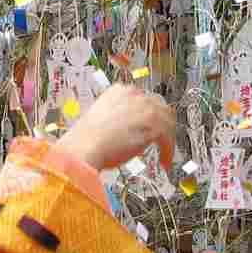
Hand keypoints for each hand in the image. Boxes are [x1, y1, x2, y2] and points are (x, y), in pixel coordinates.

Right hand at [55, 85, 175, 173]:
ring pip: (167, 122)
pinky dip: (168, 151)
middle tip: (162, 141)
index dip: (150, 115)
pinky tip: (164, 161)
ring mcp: (144, 108)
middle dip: (163, 125)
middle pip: (160, 107)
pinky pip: (168, 137)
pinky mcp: (152, 124)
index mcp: (119, 91)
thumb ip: (119, 119)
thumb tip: (130, 129)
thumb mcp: (101, 120)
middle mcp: (134, 95)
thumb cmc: (85, 140)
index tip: (149, 127)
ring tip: (165, 154)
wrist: (83, 147)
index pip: (144, 99)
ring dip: (168, 140)